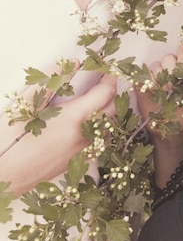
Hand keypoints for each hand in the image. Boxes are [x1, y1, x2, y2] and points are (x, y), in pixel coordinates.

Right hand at [0, 73, 115, 194]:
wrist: (3, 176)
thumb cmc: (11, 141)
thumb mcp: (29, 103)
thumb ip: (53, 81)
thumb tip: (72, 64)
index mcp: (74, 118)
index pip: (105, 93)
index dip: (109, 77)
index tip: (105, 69)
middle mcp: (84, 135)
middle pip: (113, 110)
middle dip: (111, 93)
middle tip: (101, 81)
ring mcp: (82, 151)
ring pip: (108, 128)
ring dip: (107, 112)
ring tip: (95, 100)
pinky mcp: (77, 163)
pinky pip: (99, 142)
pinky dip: (100, 128)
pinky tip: (86, 122)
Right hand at [135, 44, 182, 188]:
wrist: (169, 129)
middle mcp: (173, 68)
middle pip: (170, 56)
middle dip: (173, 71)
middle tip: (175, 86)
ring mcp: (158, 73)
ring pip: (157, 64)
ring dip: (162, 79)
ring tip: (166, 93)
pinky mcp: (145, 80)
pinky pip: (146, 74)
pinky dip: (151, 83)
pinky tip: (156, 92)